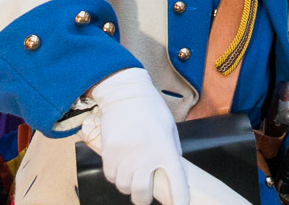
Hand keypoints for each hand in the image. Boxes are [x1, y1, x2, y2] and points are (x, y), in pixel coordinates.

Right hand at [82, 68, 188, 204]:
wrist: (125, 94)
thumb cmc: (151, 109)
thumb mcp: (169, 128)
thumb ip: (170, 151)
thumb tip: (171, 173)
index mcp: (165, 149)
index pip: (176, 182)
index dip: (179, 199)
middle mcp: (145, 156)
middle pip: (142, 195)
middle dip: (145, 198)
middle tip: (147, 192)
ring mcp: (125, 157)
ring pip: (124, 187)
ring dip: (129, 186)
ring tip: (134, 174)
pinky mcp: (109, 154)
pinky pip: (111, 177)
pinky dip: (116, 176)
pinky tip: (122, 165)